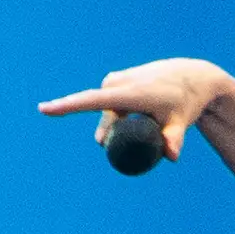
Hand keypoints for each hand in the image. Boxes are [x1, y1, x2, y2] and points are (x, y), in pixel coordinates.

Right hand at [37, 58, 234, 163]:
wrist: (191, 77)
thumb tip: (172, 156)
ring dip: (123, 127)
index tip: (43, 110)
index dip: (67, 107)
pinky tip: (143, 112)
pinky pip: (111, 108)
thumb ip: (174, 139)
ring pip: (108, 116)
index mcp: (128, 92)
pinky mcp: (114, 81)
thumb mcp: (182, 122)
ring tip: (154, 116)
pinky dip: (122, 118)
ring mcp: (113, 80)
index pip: (92, 101)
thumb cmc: (185, 102)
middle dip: (118, 137)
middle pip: (105, 121)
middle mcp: (116, 83)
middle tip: (150, 132)